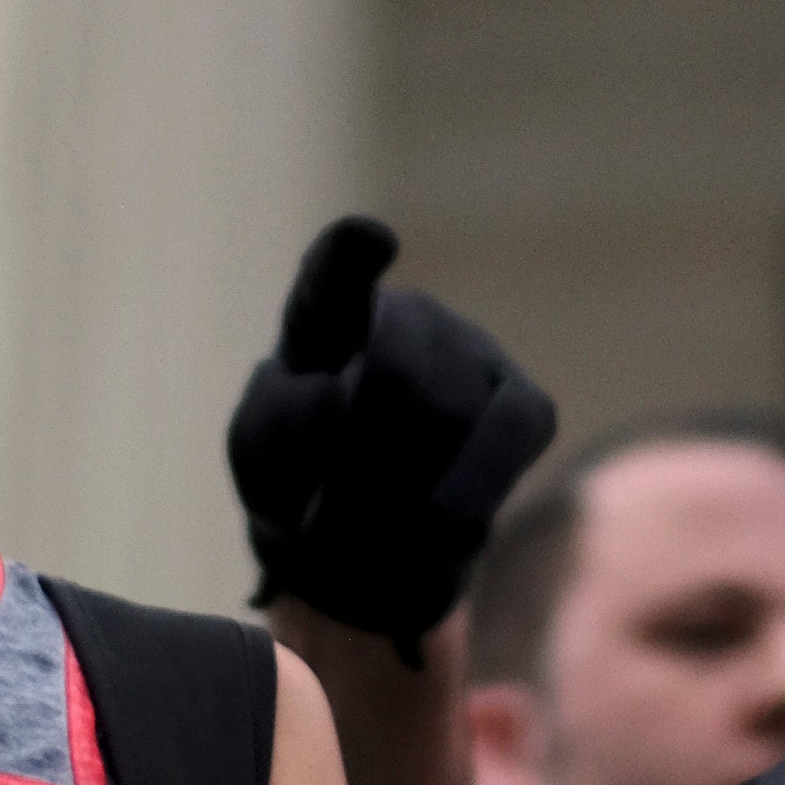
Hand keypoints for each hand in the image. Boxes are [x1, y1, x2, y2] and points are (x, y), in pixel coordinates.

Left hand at [228, 216, 562, 647]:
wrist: (354, 541)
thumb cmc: (298, 478)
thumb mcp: (259, 454)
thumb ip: (280, 421)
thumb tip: (336, 395)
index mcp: (328, 313)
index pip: (335, 265)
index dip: (354, 252)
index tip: (375, 243)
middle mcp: (409, 315)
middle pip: (399, 372)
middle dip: (365, 454)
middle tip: (330, 518)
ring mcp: (474, 351)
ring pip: (452, 412)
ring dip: (407, 487)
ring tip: (371, 535)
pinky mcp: (525, 405)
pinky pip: (512, 432)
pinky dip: (474, 485)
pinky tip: (445, 527)